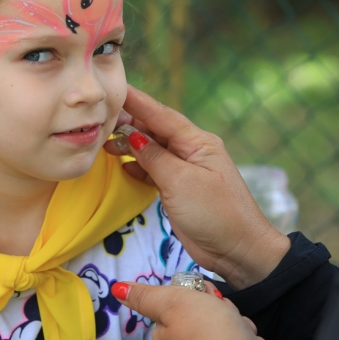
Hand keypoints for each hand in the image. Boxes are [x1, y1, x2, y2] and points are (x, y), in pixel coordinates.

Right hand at [106, 85, 289, 288]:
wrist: (239, 251)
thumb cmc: (216, 214)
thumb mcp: (181, 182)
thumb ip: (154, 157)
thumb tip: (131, 136)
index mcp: (198, 142)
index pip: (161, 114)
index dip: (137, 101)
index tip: (114, 88)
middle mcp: (191, 151)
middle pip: (155, 129)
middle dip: (128, 121)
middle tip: (99, 118)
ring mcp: (186, 170)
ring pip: (152, 149)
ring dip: (130, 145)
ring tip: (104, 140)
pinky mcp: (180, 189)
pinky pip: (154, 170)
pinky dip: (137, 167)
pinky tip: (121, 165)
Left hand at [112, 281, 283, 339]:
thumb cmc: (208, 332)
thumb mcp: (173, 303)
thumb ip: (146, 296)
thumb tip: (117, 288)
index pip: (178, 308)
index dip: (195, 297)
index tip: (205, 296)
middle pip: (202, 317)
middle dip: (218, 310)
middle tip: (222, 313)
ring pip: (225, 329)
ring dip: (235, 323)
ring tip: (237, 330)